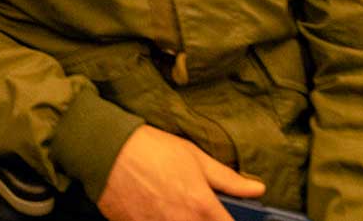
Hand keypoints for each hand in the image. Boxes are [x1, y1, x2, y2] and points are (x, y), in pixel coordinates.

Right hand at [97, 126, 263, 220]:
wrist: (105, 149)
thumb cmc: (151, 148)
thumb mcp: (194, 156)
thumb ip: (228, 179)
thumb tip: (257, 189)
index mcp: (202, 206)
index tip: (226, 218)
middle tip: (194, 209)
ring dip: (180, 220)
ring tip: (173, 209)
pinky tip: (155, 211)